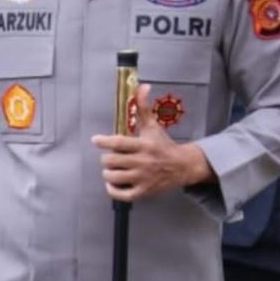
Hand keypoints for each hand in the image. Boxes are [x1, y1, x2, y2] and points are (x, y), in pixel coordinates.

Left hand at [91, 84, 213, 201]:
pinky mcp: (144, 192)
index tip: (95, 140)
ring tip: (111, 167)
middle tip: (109, 156)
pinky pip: (121, 194)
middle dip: (106, 158)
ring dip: (107, 172)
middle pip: (111, 161)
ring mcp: (143, 179)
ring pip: (113, 176)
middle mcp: (143, 162)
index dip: (103, 141)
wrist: (183, 167)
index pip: (118, 143)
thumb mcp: (153, 125)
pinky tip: (113, 182)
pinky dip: (112, 189)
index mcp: (144, 145)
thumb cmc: (163, 145)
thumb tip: (141, 86)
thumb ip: (142, 107)